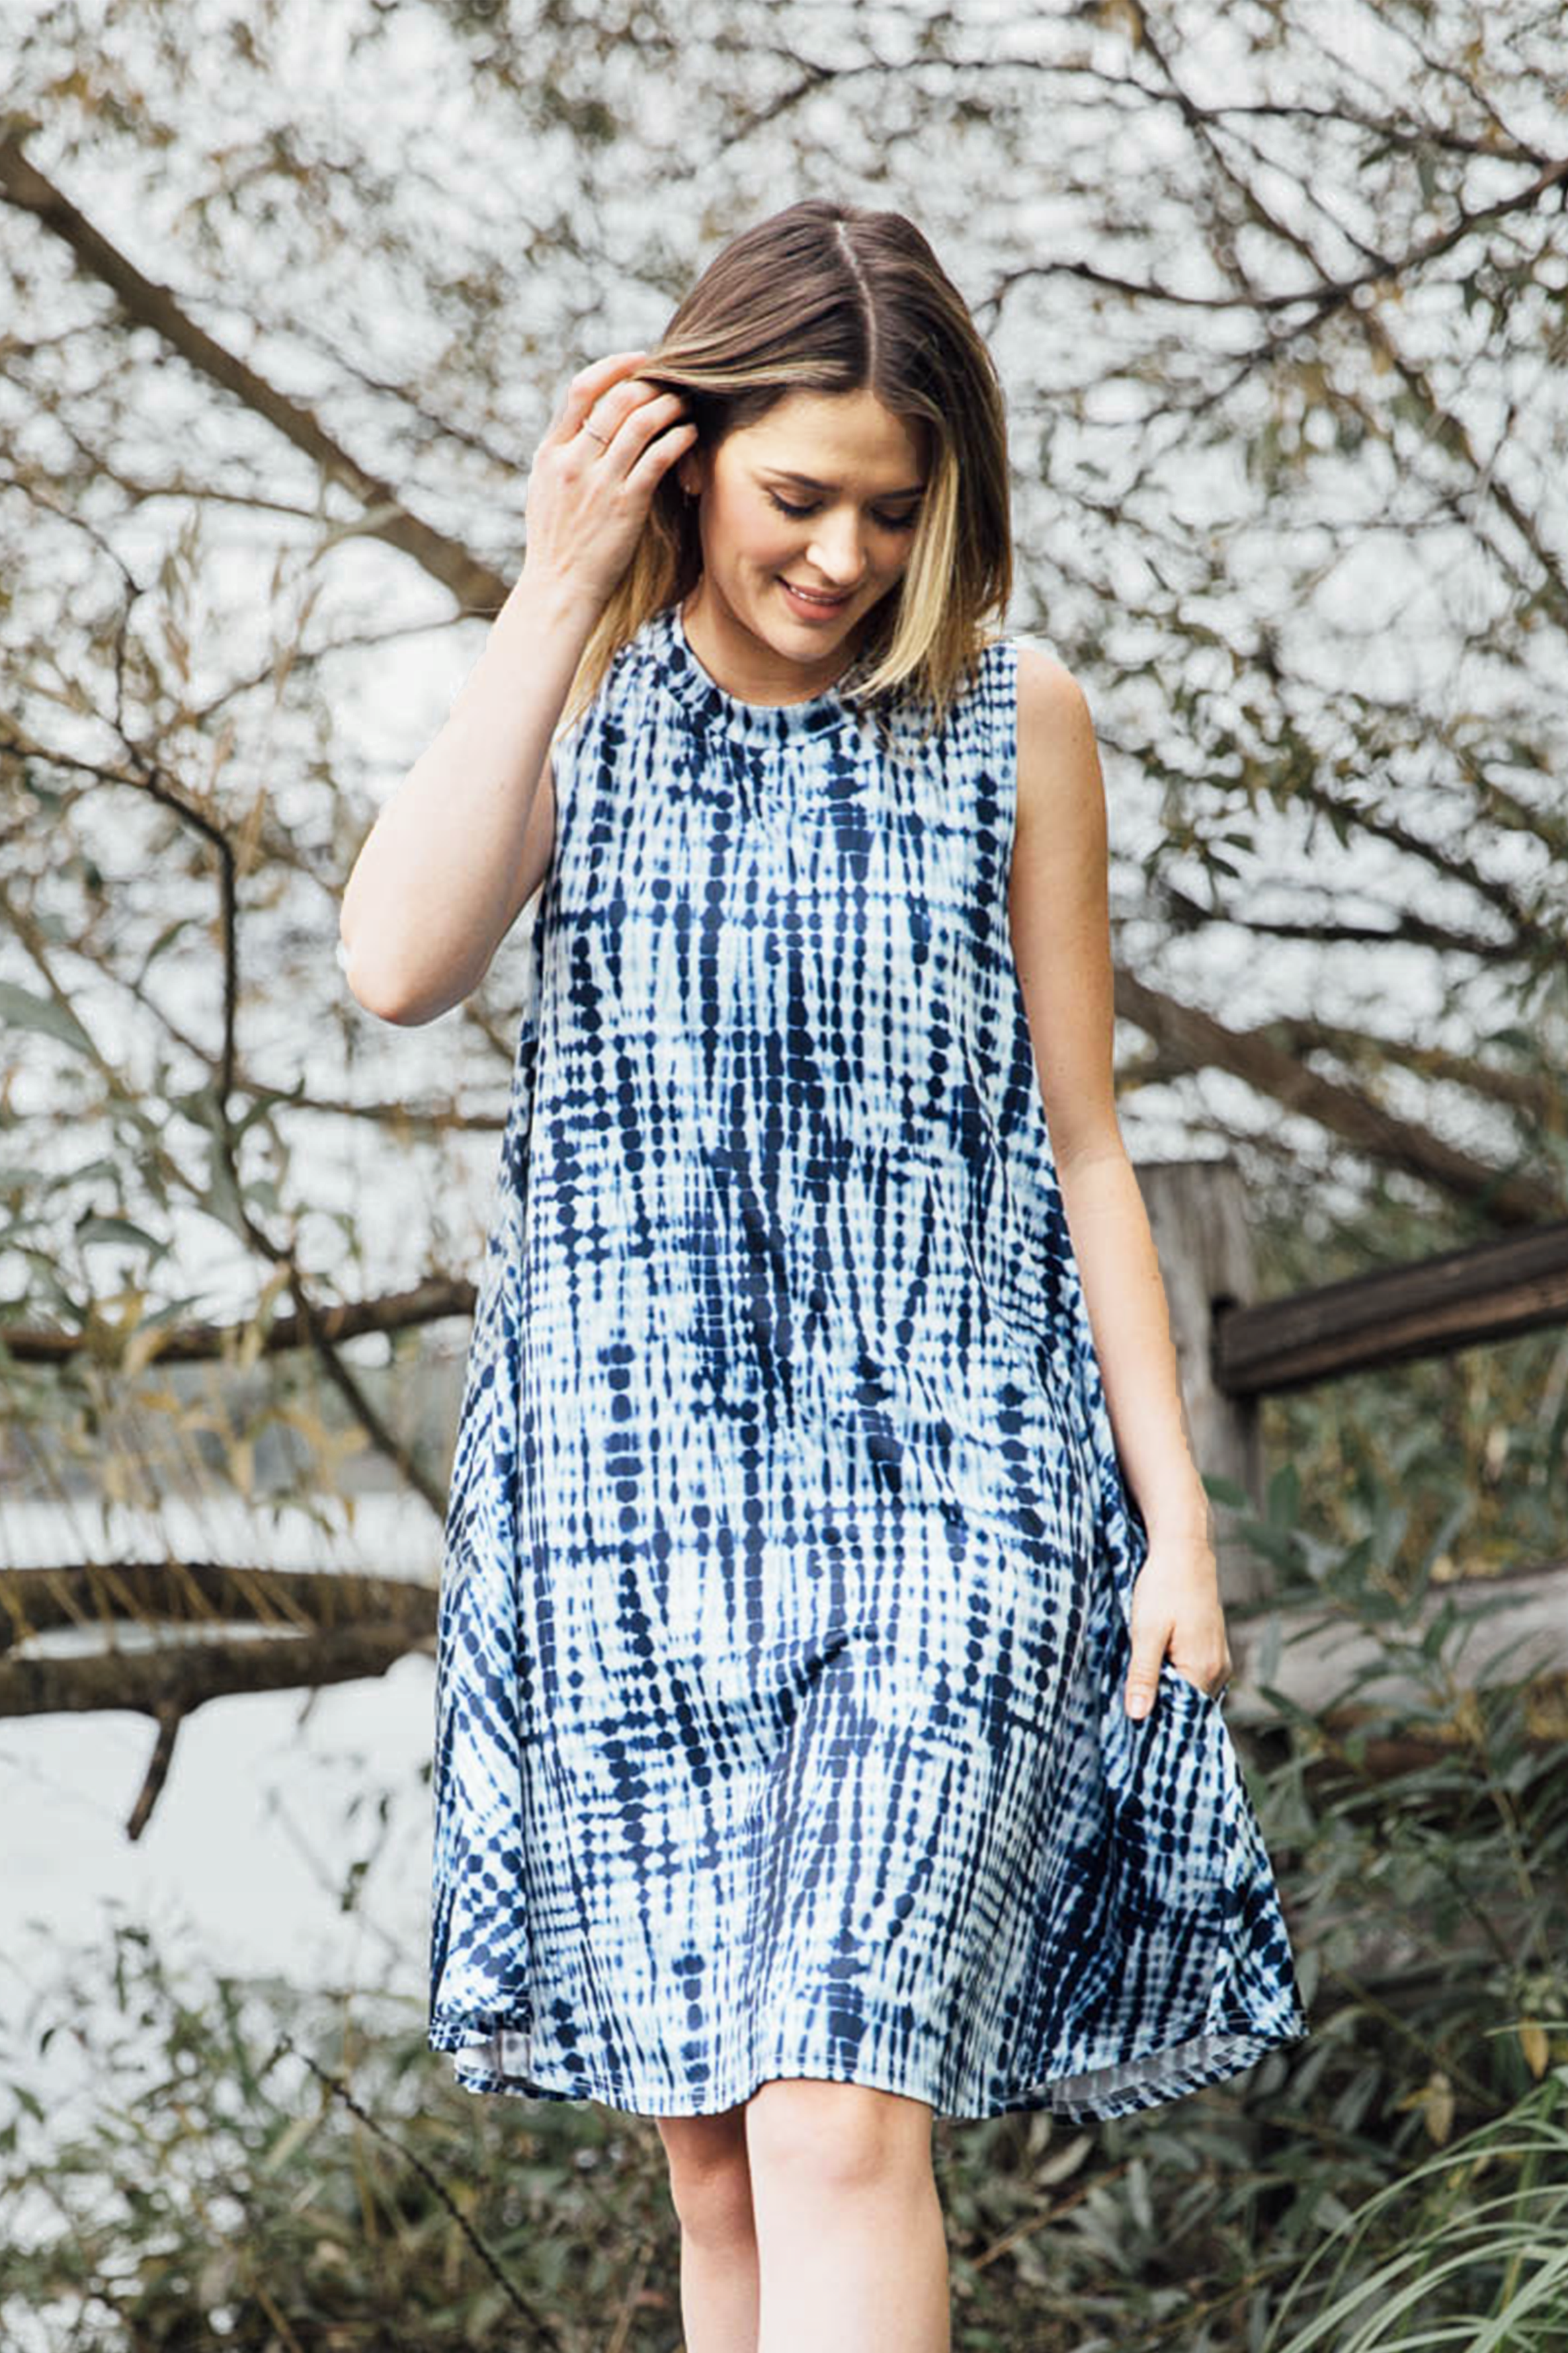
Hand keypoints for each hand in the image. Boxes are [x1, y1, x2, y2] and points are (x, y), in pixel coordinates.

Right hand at [521, 350, 696, 615]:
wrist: (558, 588)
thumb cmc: (556, 543)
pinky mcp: (625, 505)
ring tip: (686, 405)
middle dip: (651, 384)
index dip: (614, 367)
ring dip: (669, 407)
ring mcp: (599, 482)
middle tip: (674, 383)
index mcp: (550, 452)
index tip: (639, 360)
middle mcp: (573, 461)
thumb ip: (563, 454)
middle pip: (616, 400)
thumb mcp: (544, 490)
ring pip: (640, 423)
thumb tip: (585, 422)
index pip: (580, 390)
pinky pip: (657, 458)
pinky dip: (677, 439)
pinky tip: (689, 435)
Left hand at [1124, 1530, 1231, 1717]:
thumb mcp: (1146, 1632)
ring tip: (1137, 1694)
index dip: (1155, 1724)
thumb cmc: (1164, 1587)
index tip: (1131, 1733)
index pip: (1180, 1715)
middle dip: (1160, 1710)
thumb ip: (1143, 1675)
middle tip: (1127, 1717)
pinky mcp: (1212, 1648)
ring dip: (1166, 1693)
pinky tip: (1153, 1673)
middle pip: (1187, 1705)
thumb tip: (1137, 1716)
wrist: (1184, 1550)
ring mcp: (1218, 1659)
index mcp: (1203, 1669)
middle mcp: (1218, 1670)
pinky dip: (1174, 1678)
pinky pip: (1193, 1675)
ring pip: (1189, 1690)